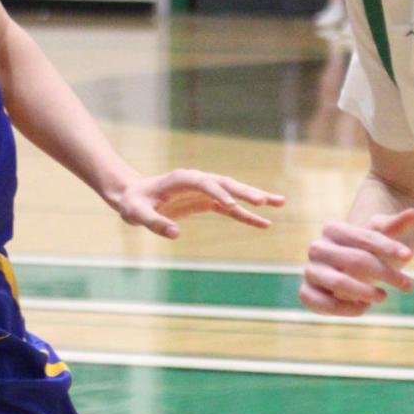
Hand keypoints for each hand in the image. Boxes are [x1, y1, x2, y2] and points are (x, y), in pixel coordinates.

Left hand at [114, 169, 284, 238]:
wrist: (134, 197)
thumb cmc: (134, 203)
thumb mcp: (137, 214)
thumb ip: (155, 223)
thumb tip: (176, 234)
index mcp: (182, 179)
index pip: (205, 184)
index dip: (218, 193)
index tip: (232, 205)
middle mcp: (198, 181)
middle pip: (227, 184)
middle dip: (247, 192)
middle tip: (265, 200)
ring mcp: (205, 192)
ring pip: (235, 194)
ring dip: (256, 199)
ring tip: (280, 203)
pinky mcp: (208, 202)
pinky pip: (232, 209)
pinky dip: (248, 216)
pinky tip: (265, 223)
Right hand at [299, 209, 413, 316]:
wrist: (344, 272)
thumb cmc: (366, 252)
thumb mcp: (381, 239)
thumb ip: (395, 227)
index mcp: (333, 228)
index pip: (364, 237)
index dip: (388, 247)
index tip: (409, 256)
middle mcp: (317, 248)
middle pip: (357, 261)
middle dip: (386, 273)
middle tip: (408, 285)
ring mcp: (310, 271)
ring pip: (339, 283)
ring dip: (366, 292)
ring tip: (383, 296)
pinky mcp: (306, 293)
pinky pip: (324, 304)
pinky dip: (347, 309)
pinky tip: (363, 307)